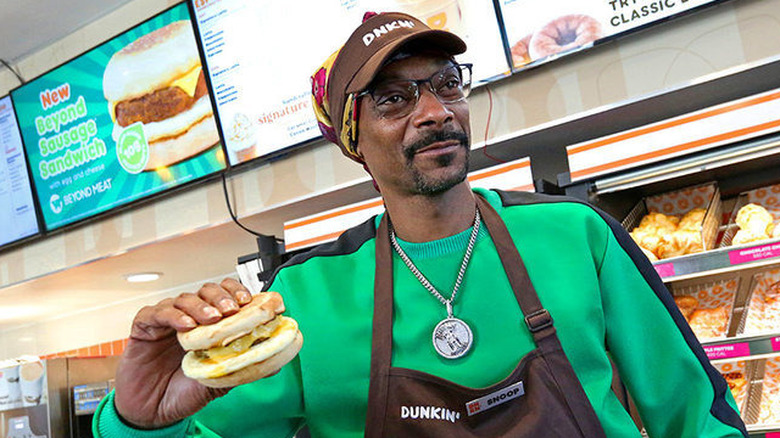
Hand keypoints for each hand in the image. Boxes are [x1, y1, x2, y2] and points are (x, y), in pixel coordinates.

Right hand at [113, 278, 252, 428]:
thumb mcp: (218, 382)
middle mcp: (190, 318)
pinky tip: (186, 325)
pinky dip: (173, 315)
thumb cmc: (184, 392)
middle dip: (221, 296)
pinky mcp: (144, 327)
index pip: (226, 296)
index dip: (237, 293)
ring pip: (184, 298)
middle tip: (231, 309)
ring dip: (201, 305)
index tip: (249, 301)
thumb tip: (275, 362)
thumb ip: (242, 368)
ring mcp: (167, 321)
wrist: (152, 413)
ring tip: (212, 318)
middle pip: (206, 291)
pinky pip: (157, 313)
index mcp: (209, 326)